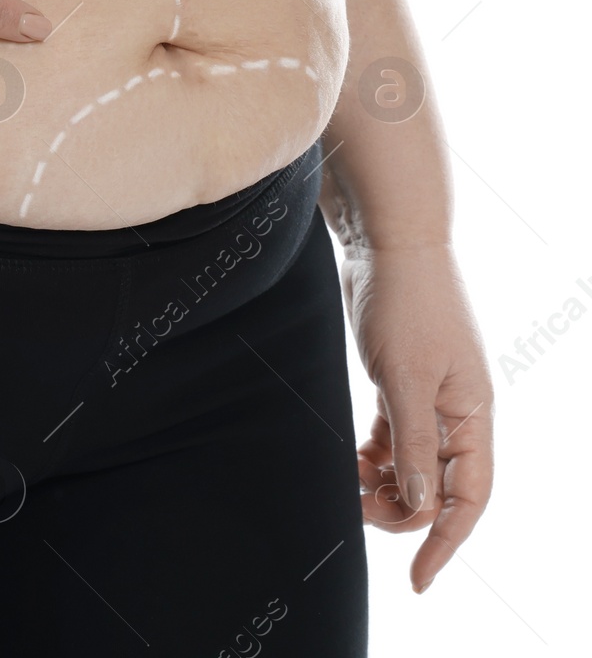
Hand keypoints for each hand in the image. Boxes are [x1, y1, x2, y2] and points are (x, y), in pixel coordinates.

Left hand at [340, 243, 494, 592]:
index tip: (418, 581)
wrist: (385, 239)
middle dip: (404, 510)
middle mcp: (459, 408)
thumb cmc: (402, 303)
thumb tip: (426, 506)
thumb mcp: (405, 378)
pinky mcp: (400, 375)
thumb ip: (415, 442)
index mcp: (473, 413)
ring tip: (348, 485)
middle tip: (356, 512)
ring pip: (413, 461)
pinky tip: (350, 461)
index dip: (447, 542)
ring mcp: (429, 392)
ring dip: (385, 482)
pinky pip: (394, 433)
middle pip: (440, 485)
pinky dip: (375, 452)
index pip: (470, 496)